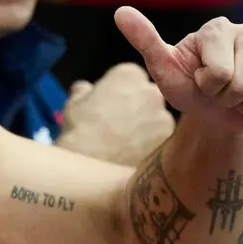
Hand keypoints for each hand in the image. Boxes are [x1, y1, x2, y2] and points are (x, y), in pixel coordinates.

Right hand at [57, 63, 174, 166]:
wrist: (93, 169)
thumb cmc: (80, 131)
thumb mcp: (73, 104)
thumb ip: (84, 90)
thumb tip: (85, 89)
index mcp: (128, 74)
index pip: (131, 76)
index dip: (120, 90)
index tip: (111, 103)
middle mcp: (152, 90)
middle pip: (148, 94)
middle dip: (138, 105)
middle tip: (120, 123)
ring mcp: (164, 116)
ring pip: (157, 117)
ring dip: (147, 126)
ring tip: (127, 143)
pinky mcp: (169, 140)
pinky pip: (162, 137)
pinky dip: (153, 143)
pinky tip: (137, 154)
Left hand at [115, 7, 242, 132]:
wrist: (216, 110)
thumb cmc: (188, 86)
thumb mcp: (163, 68)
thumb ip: (145, 40)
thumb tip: (120, 12)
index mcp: (217, 28)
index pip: (219, 74)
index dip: (207, 88)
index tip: (202, 81)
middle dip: (227, 99)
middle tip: (221, 92)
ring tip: (237, 96)